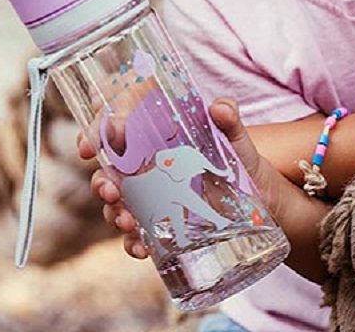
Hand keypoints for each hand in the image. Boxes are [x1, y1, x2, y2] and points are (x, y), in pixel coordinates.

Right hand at [77, 95, 296, 261]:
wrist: (267, 207)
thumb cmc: (246, 166)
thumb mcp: (237, 145)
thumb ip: (230, 124)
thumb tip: (220, 106)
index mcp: (158, 138)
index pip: (115, 130)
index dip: (95, 134)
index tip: (88, 146)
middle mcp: (148, 167)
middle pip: (109, 170)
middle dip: (102, 182)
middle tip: (110, 192)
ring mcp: (153, 198)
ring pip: (119, 204)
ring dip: (115, 214)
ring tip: (127, 222)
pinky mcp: (163, 226)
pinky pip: (138, 235)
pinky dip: (133, 243)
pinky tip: (140, 248)